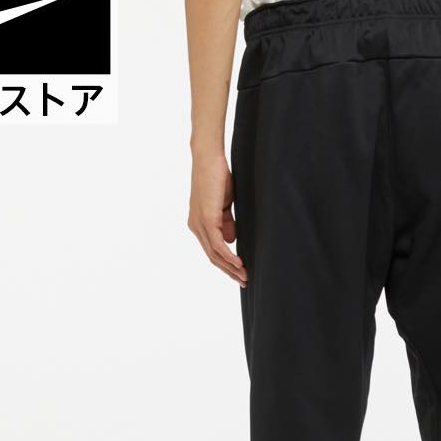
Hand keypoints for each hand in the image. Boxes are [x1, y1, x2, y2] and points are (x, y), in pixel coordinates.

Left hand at [188, 151, 246, 286]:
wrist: (209, 159)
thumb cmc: (218, 177)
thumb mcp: (224, 205)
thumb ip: (226, 222)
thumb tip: (231, 240)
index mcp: (199, 223)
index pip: (212, 251)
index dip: (226, 264)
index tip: (240, 273)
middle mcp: (196, 226)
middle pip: (212, 257)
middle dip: (229, 271)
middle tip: (244, 281)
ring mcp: (200, 223)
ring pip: (214, 254)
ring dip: (231, 267)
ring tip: (244, 276)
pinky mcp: (207, 218)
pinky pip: (217, 244)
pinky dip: (228, 255)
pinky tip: (239, 263)